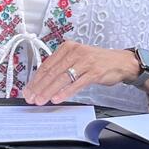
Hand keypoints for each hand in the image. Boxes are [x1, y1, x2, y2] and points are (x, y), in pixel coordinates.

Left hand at [23, 41, 139, 105]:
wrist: (120, 62)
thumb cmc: (97, 61)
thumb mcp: (77, 58)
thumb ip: (61, 67)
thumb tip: (42, 83)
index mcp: (68, 47)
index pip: (47, 64)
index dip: (36, 79)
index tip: (28, 90)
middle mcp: (75, 52)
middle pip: (52, 71)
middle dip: (39, 87)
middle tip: (31, 98)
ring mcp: (85, 61)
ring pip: (62, 78)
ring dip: (49, 91)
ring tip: (41, 100)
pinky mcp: (94, 72)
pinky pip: (76, 83)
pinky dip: (66, 92)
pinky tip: (58, 98)